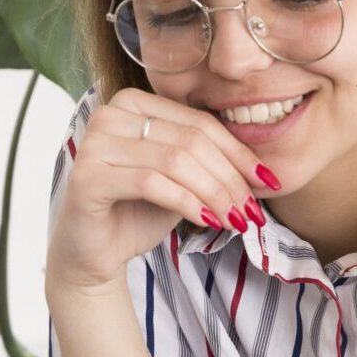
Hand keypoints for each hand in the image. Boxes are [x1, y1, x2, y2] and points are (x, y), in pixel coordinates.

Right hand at [46, 87, 270, 297]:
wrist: (93, 254)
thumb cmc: (136, 213)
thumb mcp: (181, 182)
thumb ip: (208, 164)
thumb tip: (264, 169)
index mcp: (133, 103)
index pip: (199, 123)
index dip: (239, 153)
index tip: (268, 182)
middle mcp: (110, 113)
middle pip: (190, 140)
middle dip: (230, 178)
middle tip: (252, 210)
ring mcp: (94, 142)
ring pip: (175, 161)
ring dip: (214, 193)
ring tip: (236, 220)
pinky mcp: (88, 176)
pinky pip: (151, 183)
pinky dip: (187, 203)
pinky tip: (208, 222)